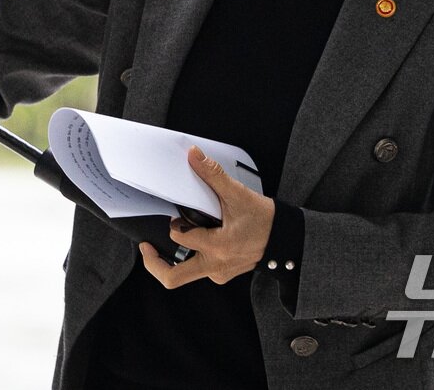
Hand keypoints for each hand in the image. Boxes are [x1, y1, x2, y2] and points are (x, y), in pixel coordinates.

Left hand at [139, 146, 274, 287]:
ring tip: (172, 238)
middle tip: (146, 247)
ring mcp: (219, 273)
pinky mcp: (223, 273)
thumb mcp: (238, 195)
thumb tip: (194, 155)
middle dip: (154, 263)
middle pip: (173, 277)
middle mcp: (215, 266)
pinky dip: (191, 256)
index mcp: (218, 247)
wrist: (286, 239)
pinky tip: (195, 238)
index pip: (179, 237)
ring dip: (173, 259)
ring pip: (185, 275)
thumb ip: (213, 175)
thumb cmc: (266, 220)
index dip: (172, 224)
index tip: (174, 215)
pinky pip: (199, 269)